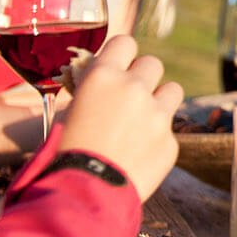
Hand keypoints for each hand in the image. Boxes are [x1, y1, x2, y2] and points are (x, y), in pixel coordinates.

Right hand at [58, 35, 182, 200]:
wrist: (82, 194)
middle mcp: (134, 89)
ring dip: (160, 100)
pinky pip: (170, 130)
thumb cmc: (63, 154)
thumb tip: (98, 85)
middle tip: (130, 96)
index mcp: (104, 77)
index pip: (125, 42)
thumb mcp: (67, 113)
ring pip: (173, 90)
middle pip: (152, 64)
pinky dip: (158, 138)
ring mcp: (157, 116)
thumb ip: (89, 93)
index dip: (122, 54)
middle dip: (143, 77)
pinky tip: (139, 155)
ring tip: (143, 120)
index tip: (119, 66)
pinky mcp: (170, 142)